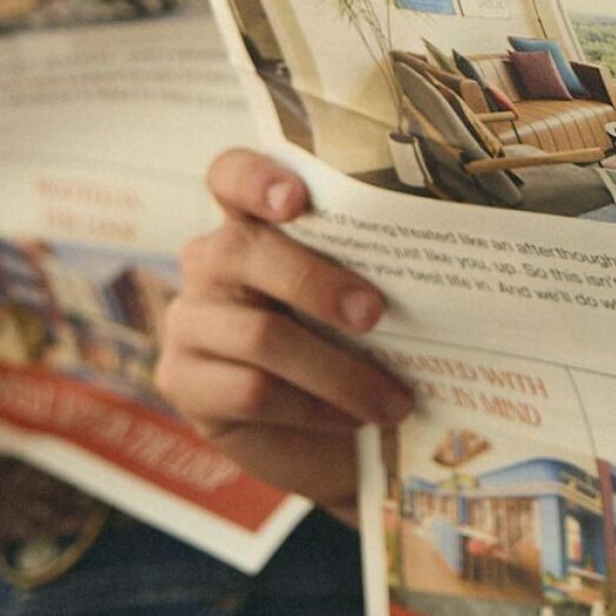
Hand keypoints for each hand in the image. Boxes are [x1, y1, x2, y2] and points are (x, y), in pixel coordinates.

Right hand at [156, 148, 411, 522]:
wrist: (331, 439)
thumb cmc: (356, 347)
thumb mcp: (363, 295)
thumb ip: (368, 265)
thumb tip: (431, 249)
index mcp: (252, 221)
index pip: (230, 175)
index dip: (255, 178)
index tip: (297, 199)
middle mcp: (211, 262)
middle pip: (246, 251)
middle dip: (316, 281)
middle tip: (375, 312)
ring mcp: (189, 321)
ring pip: (259, 334)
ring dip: (337, 370)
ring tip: (392, 398)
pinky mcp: (183, 382)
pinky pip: (250, 390)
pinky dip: (313, 407)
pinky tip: (351, 420)